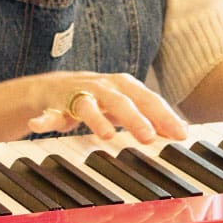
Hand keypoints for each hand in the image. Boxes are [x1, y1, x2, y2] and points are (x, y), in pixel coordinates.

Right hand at [26, 71, 187, 144]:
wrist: (56, 88)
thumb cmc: (100, 98)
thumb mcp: (127, 106)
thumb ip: (152, 117)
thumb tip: (184, 132)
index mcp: (124, 86)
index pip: (149, 99)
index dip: (165, 116)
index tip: (180, 134)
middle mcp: (103, 87)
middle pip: (122, 101)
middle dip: (135, 118)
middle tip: (149, 136)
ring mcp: (78, 94)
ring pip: (88, 105)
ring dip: (97, 119)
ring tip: (106, 135)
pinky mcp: (55, 105)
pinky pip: (49, 113)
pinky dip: (44, 119)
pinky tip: (38, 126)